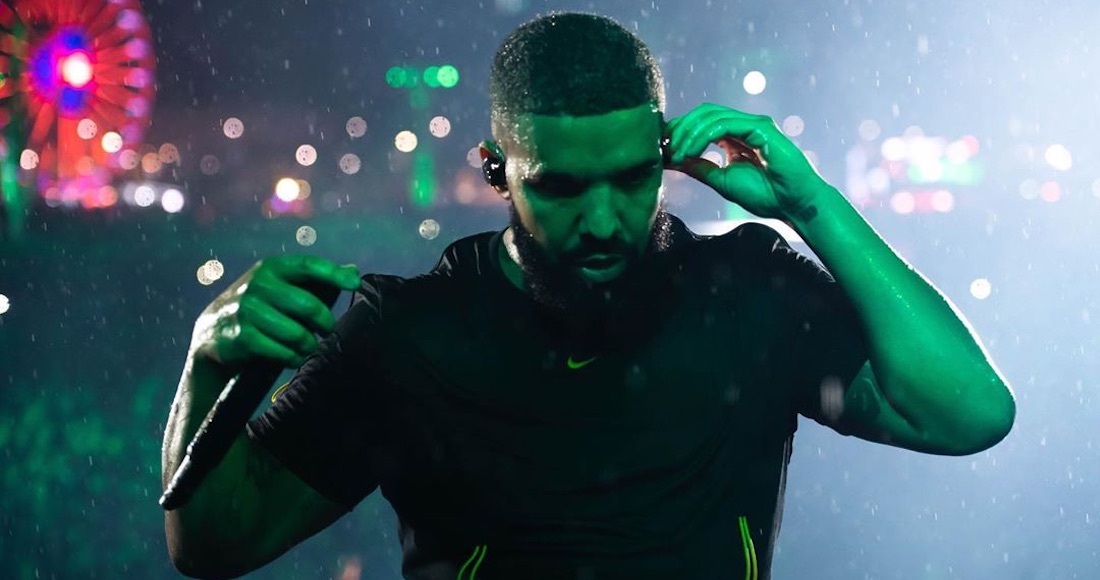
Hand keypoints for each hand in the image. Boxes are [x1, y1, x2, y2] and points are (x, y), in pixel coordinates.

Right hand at [189, 255, 361, 372]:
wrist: (212, 332)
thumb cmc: (259, 307)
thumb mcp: (281, 286)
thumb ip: (315, 280)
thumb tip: (353, 271)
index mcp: (272, 267)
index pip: (309, 266)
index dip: (334, 274)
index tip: (355, 284)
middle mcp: (258, 285)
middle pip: (307, 305)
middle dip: (324, 322)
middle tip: (327, 331)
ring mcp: (248, 311)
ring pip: (296, 333)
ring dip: (309, 345)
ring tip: (310, 347)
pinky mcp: (242, 337)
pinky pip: (281, 351)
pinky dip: (293, 358)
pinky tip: (295, 358)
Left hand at [663, 103, 830, 219]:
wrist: (793, 204)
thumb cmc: (765, 195)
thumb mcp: (721, 180)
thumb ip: (699, 167)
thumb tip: (672, 159)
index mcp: (734, 137)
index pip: (701, 123)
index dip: (679, 131)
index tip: (662, 148)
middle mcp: (743, 126)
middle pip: (703, 113)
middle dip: (680, 129)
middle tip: (666, 148)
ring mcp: (753, 124)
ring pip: (711, 115)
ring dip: (688, 133)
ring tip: (678, 154)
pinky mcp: (761, 127)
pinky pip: (725, 123)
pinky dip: (703, 135)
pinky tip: (692, 152)